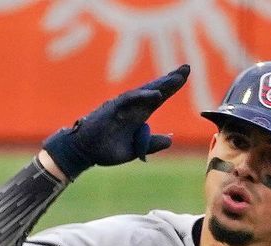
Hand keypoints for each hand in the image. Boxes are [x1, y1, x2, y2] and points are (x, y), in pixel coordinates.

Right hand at [42, 65, 190, 180]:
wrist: (84, 153)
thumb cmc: (105, 150)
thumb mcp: (135, 149)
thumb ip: (151, 143)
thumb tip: (171, 139)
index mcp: (138, 115)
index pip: (158, 98)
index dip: (171, 87)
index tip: (185, 75)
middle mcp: (132, 107)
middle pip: (154, 90)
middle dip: (170, 79)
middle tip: (187, 68)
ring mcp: (122, 106)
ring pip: (144, 92)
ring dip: (160, 85)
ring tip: (177, 78)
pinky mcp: (111, 109)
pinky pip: (129, 100)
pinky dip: (143, 96)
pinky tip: (157, 94)